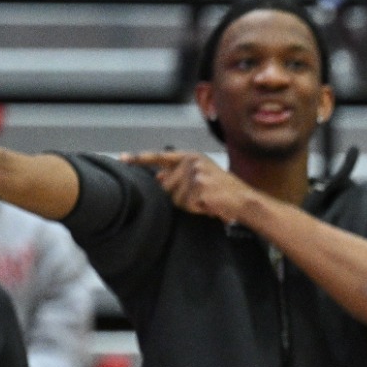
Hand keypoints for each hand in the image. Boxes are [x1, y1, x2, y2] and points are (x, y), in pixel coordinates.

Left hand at [119, 151, 259, 222]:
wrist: (244, 199)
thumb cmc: (222, 190)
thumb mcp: (201, 176)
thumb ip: (178, 175)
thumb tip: (157, 178)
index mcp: (190, 156)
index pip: (160, 157)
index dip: (140, 159)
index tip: (123, 159)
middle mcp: (191, 162)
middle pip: (166, 186)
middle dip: (179, 196)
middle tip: (200, 196)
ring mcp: (195, 174)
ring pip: (176, 198)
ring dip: (190, 204)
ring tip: (206, 200)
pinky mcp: (199, 188)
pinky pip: (187, 205)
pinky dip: (198, 209)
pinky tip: (209, 205)